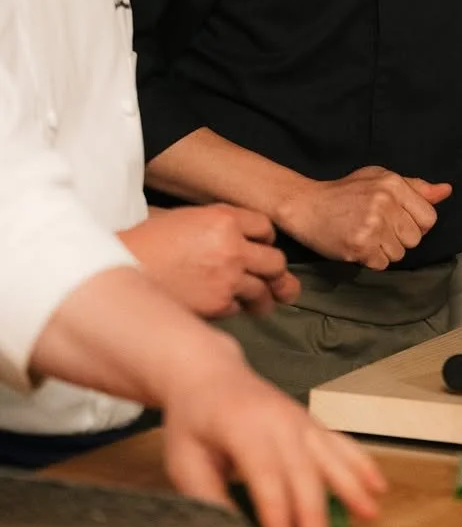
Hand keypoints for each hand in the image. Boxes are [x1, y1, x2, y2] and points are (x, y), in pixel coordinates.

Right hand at [120, 205, 297, 318]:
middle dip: (274, 271)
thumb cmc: (145, 244)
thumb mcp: (184, 218)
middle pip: (276, 262)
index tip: (263, 247)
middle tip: (274, 279)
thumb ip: (216, 224)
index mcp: (224, 219)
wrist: (120, 272)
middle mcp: (232, 247)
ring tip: (263, 302)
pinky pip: (239, 308)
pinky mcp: (217, 305)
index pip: (266, 228)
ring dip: (263, 296)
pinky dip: (234, 308)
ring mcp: (228, 278)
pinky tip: (224, 306)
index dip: (265, 239)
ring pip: (263, 290)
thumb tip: (237, 236)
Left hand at [161, 340, 386, 526]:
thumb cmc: (194, 421)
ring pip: (330, 455)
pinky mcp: (310, 422)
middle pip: (302, 469)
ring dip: (351, 487)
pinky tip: (377, 484)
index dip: (275, 509)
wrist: (209, 374)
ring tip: (369, 516)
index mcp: (243, 427)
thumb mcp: (183, 459)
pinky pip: (340, 442)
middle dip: (313, 512)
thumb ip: (206, 495)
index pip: (264, 471)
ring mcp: (299, 419)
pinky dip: (361, 463)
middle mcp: (278, 420)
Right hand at [277, 167, 450, 267]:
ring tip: (366, 234)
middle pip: (415, 239)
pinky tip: (358, 244)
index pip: (429, 218)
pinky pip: (382, 264)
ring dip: (385, 250)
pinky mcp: (359, 246)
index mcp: (393, 184)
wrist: (305, 205)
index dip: (416, 224)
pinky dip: (372, 259)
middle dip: (400, 238)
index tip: (398, 220)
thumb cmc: (345, 192)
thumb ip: (415, 187)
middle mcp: (385, 203)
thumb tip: (447, 191)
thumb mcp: (380, 179)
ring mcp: (372, 225)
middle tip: (377, 227)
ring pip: (400, 254)